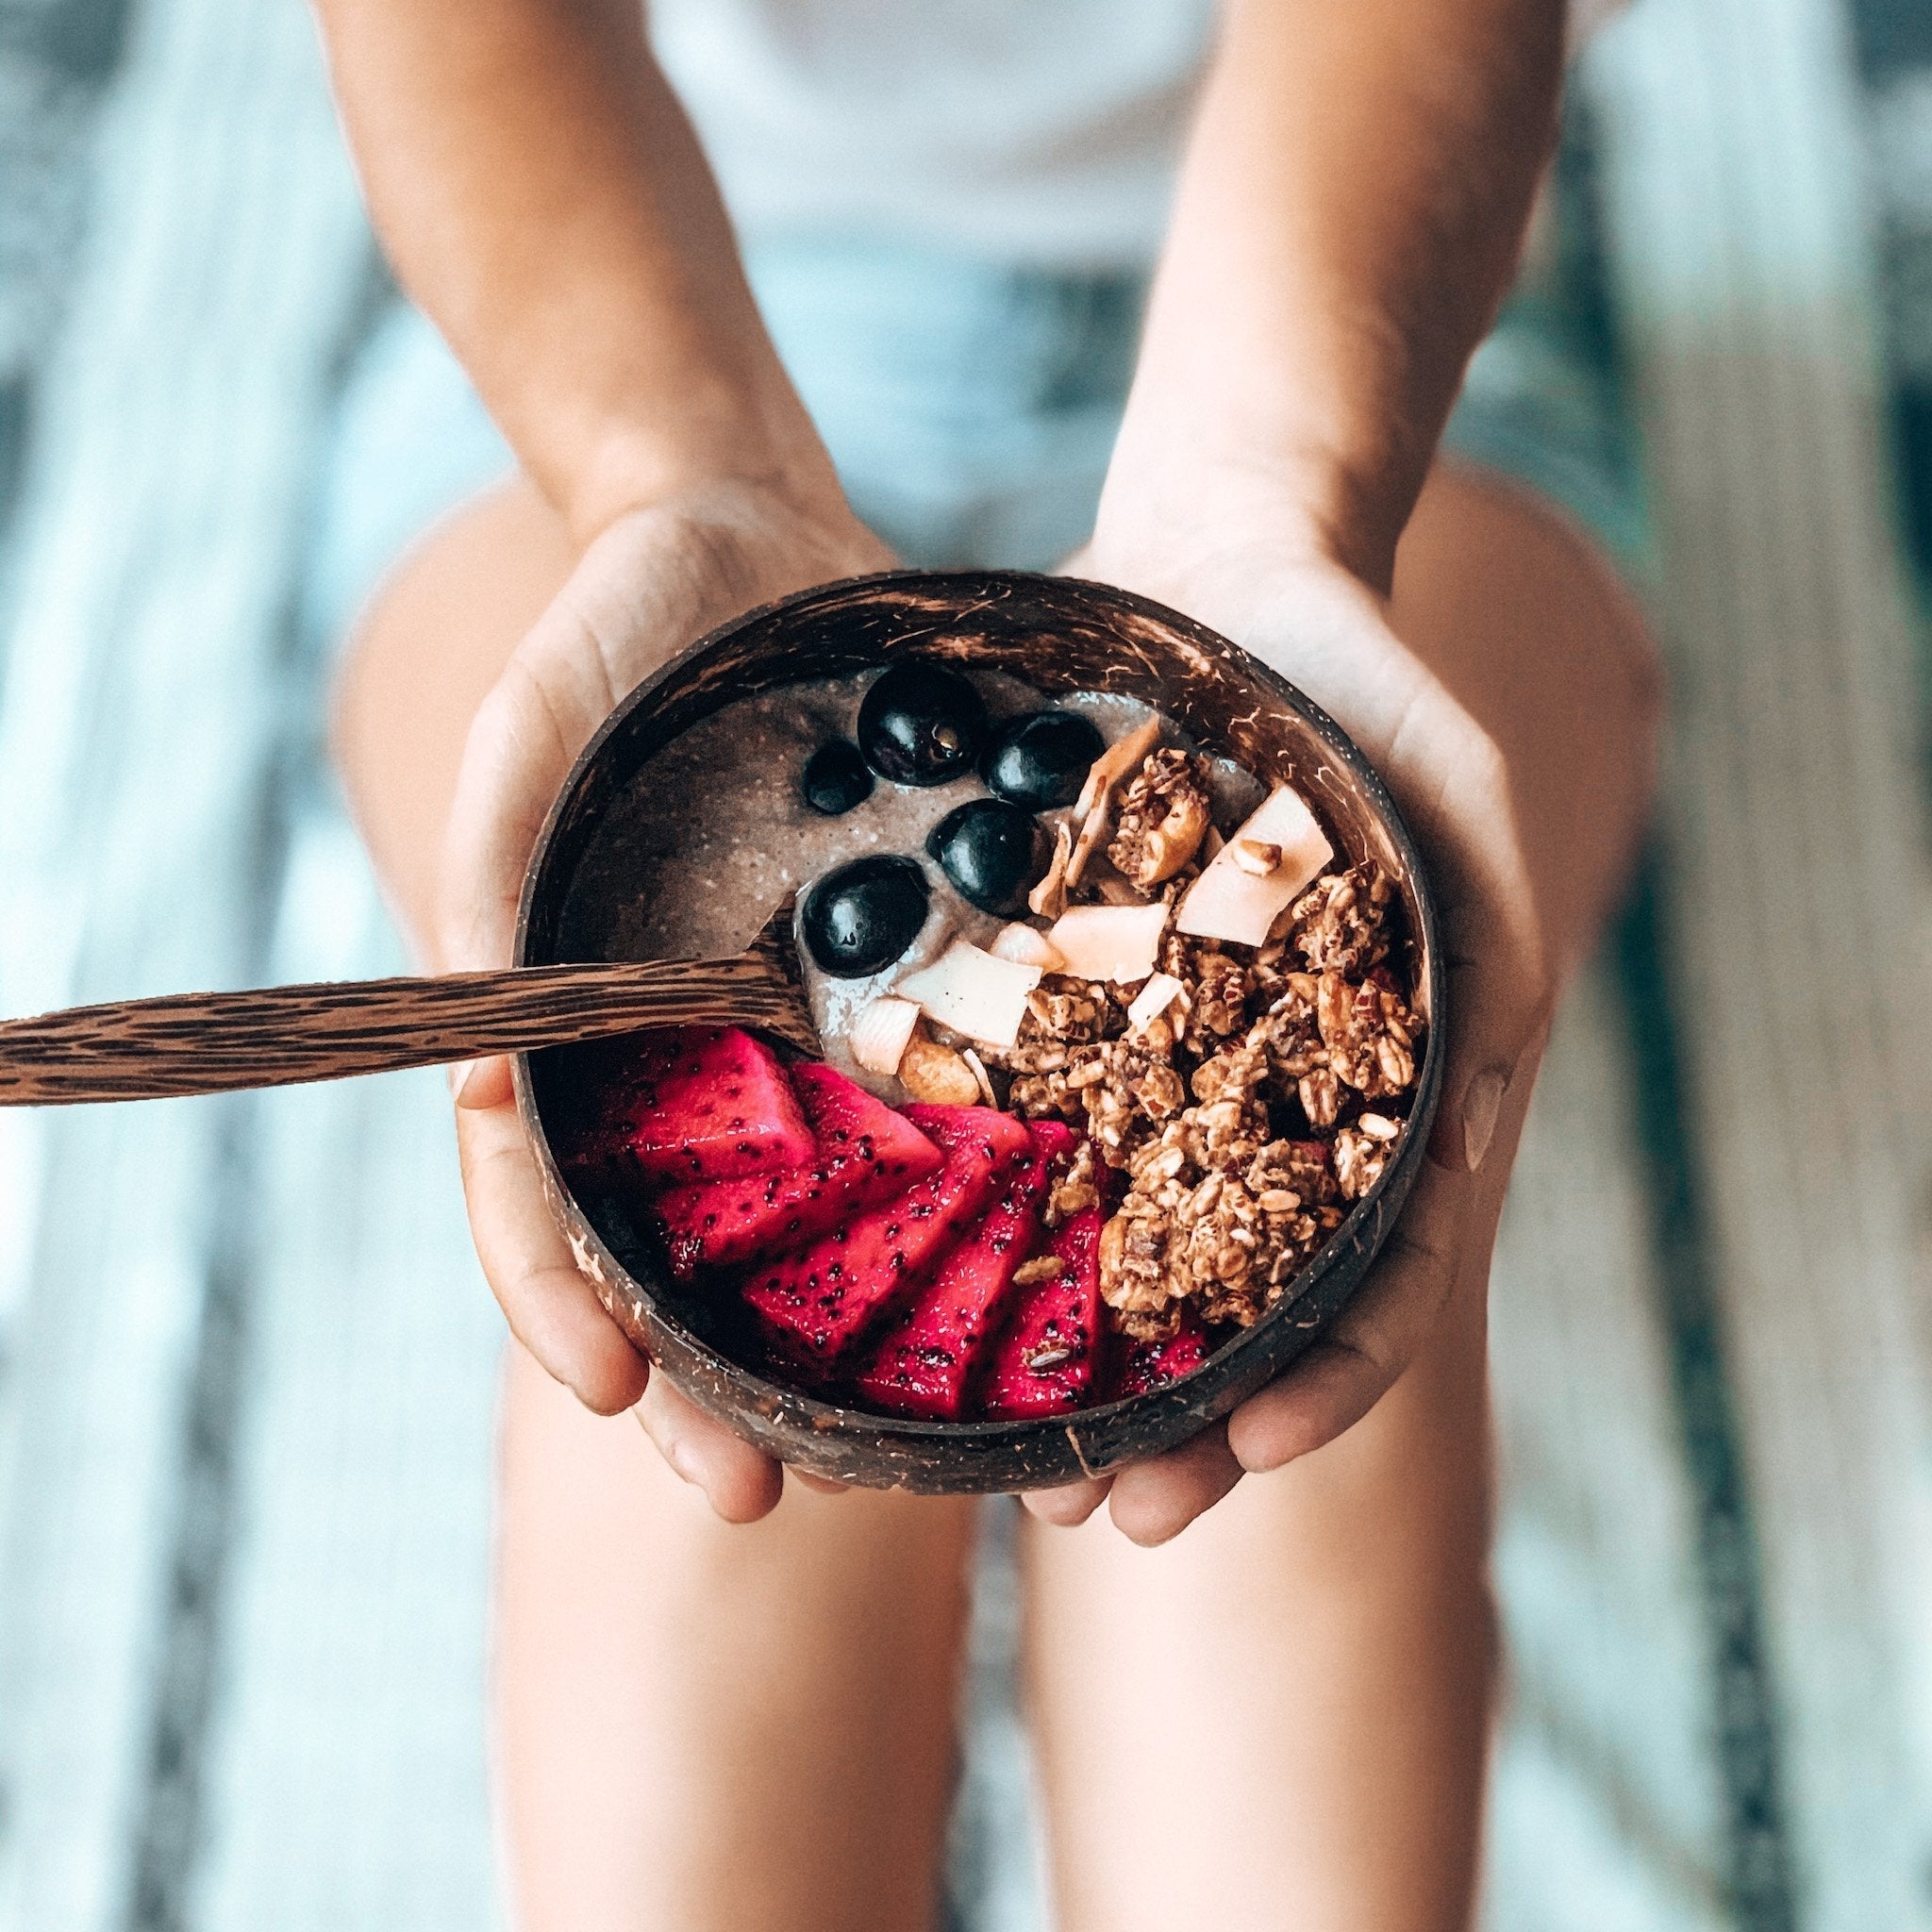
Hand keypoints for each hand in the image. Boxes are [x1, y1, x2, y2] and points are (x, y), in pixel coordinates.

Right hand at [438, 476, 891, 1521]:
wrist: (750, 531)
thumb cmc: (607, 630)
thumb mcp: (533, 733)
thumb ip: (494, 878)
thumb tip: (474, 1081)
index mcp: (583, 1024)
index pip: (551, 1197)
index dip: (567, 1300)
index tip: (610, 1396)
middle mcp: (695, 1048)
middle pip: (694, 1248)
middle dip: (716, 1376)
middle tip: (759, 1493)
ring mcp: (809, 1022)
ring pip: (831, 1209)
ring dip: (858, 1333)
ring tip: (912, 1451)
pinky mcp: (919, 974)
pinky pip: (952, 1096)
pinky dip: (976, 1196)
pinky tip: (1034, 1274)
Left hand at [1027, 465, 1556, 1543]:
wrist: (1217, 564)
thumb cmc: (1359, 681)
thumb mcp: (1454, 797)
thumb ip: (1485, 949)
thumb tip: (1468, 1134)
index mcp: (1377, 1089)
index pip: (1371, 1281)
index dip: (1318, 1385)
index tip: (1242, 1461)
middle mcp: (1261, 1099)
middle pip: (1234, 1305)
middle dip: (1180, 1422)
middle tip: (1103, 1511)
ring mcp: (1152, 1060)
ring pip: (1117, 1252)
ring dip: (1078, 1370)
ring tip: (1008, 1464)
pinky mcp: (1050, 1003)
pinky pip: (1019, 1135)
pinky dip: (992, 1231)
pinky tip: (934, 1294)